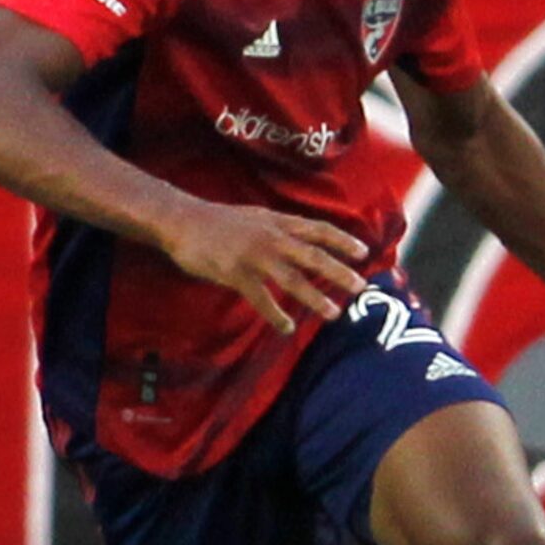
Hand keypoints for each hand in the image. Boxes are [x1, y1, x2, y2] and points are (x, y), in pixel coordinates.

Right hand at [158, 198, 367, 333]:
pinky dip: (276, 315)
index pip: (319, 230)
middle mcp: (272, 237)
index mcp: (278, 222)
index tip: (364, 253)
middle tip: (360, 286)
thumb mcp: (257, 216)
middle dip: (339, 272)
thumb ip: (281, 227)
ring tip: (334, 313)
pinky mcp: (235, 274)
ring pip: (293, 280)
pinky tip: (287, 328)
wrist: (181, 221)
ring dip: (315, 298)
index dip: (342, 241)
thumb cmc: (219, 221)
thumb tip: (306, 239)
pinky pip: (262, 299)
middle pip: (313, 256)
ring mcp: (254, 256)